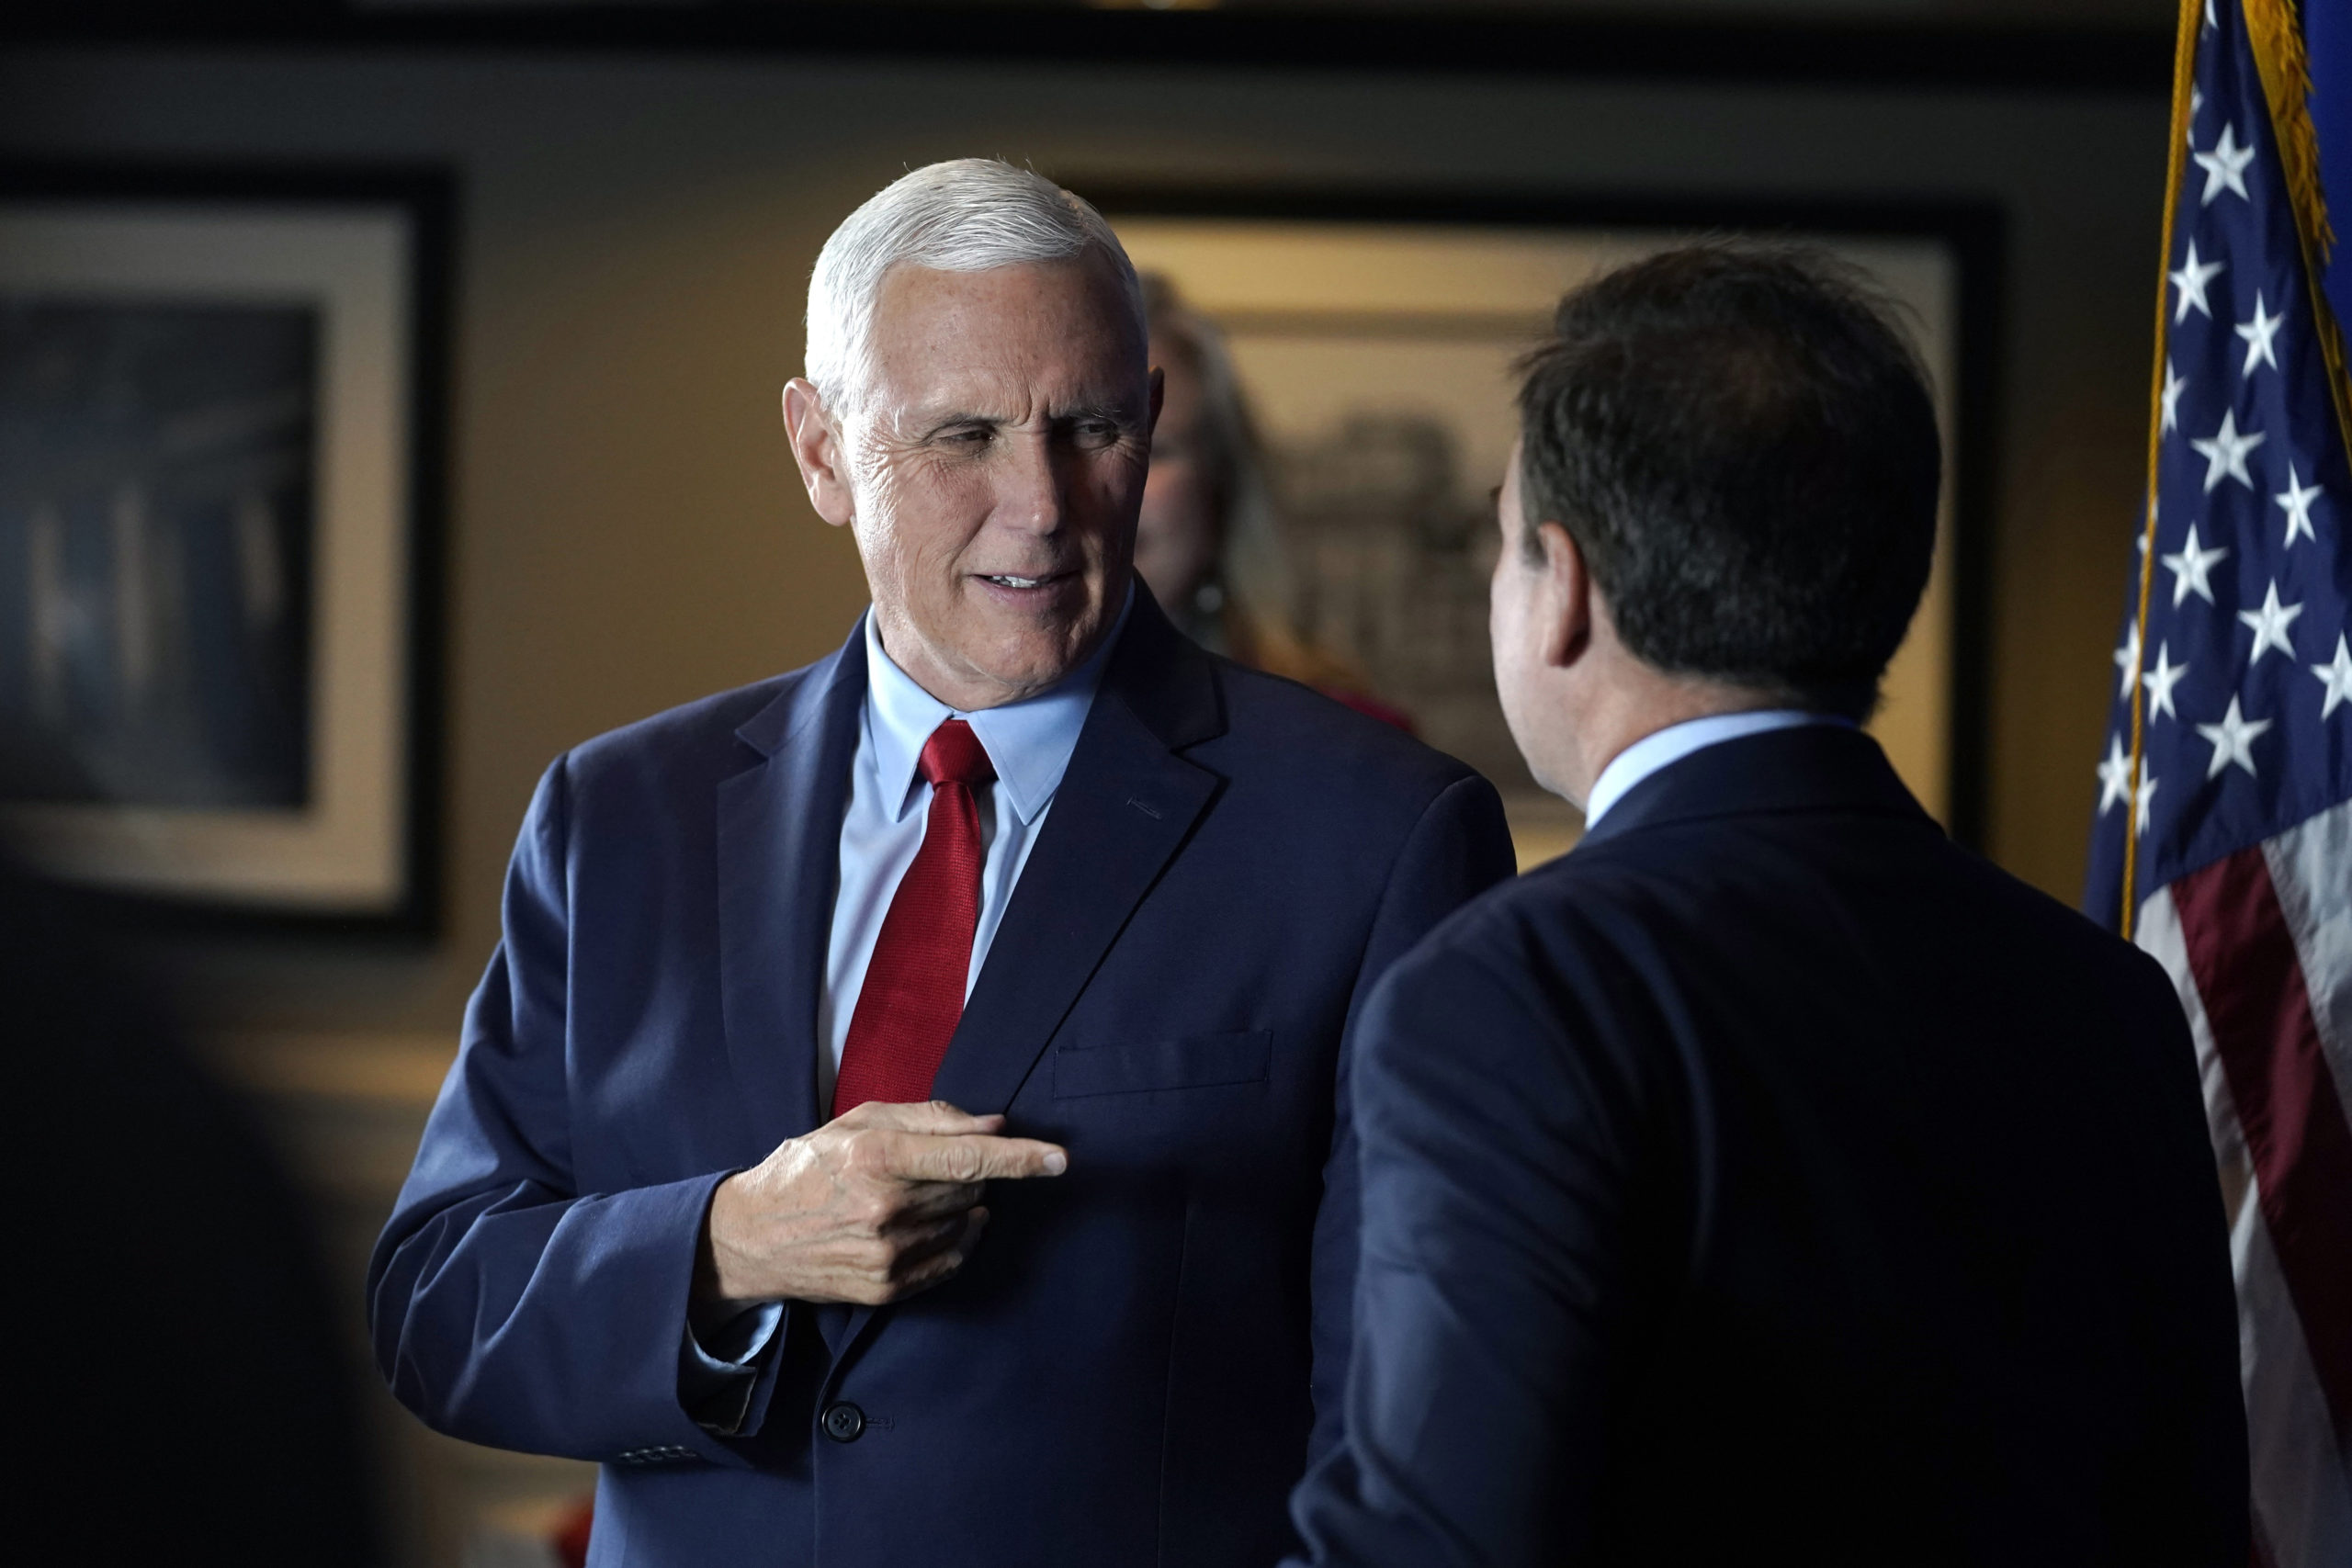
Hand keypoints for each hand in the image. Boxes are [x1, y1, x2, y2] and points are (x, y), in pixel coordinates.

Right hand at [698, 1099, 1066, 1307]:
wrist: (751, 1237)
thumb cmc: (808, 1167)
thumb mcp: (859, 1123)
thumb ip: (930, 1118)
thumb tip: (994, 1125)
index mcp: (877, 1158)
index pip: (967, 1157)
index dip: (1020, 1159)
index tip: (1060, 1160)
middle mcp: (885, 1210)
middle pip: (971, 1187)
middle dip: (968, 1172)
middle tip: (925, 1167)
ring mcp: (887, 1255)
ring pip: (964, 1222)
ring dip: (956, 1205)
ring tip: (911, 1196)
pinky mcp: (887, 1289)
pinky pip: (951, 1260)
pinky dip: (954, 1239)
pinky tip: (926, 1225)